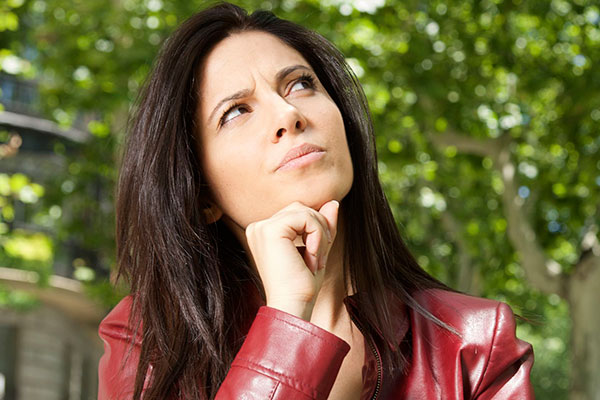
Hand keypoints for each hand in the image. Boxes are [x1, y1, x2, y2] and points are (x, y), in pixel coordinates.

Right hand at [245, 200, 338, 319]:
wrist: (292, 306)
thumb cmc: (302, 285)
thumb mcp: (316, 249)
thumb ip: (322, 225)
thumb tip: (333, 202)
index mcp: (264, 232)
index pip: (297, 212)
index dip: (316, 228)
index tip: (317, 256)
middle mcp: (258, 228)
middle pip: (301, 208)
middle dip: (319, 229)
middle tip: (318, 259)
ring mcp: (261, 228)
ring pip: (305, 211)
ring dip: (320, 234)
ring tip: (315, 260)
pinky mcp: (270, 230)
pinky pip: (306, 218)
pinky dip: (317, 236)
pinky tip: (311, 257)